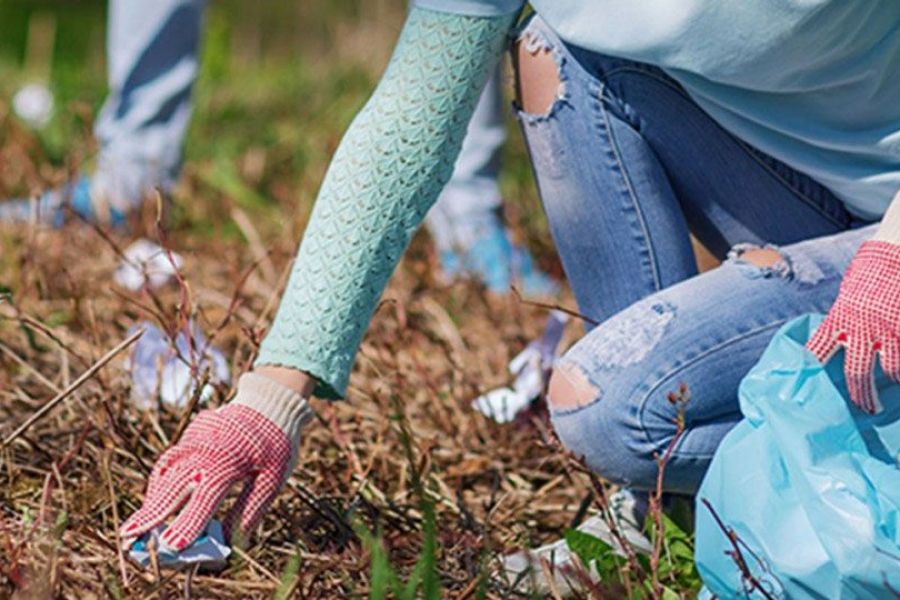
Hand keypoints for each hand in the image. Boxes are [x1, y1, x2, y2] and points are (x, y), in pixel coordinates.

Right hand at [120, 373, 311, 550]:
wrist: (270, 403)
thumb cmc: (276, 444)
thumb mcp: (273, 478)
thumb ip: (249, 510)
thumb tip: (228, 543)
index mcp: (230, 461)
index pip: (204, 498)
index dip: (187, 524)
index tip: (171, 547)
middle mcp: (205, 449)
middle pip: (172, 485)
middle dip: (150, 513)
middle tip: (127, 537)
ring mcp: (193, 440)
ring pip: (165, 472)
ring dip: (152, 499)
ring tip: (139, 526)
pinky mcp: (189, 435)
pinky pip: (169, 462)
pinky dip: (160, 482)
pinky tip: (157, 501)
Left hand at [807, 240, 899, 413]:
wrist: (896, 252)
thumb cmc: (869, 273)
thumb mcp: (848, 296)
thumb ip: (843, 320)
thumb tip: (837, 340)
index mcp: (839, 318)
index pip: (817, 349)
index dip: (810, 369)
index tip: (804, 389)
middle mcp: (861, 327)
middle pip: (856, 371)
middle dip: (860, 394)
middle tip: (865, 409)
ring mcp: (887, 329)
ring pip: (891, 369)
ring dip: (891, 384)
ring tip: (890, 394)